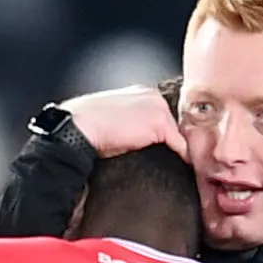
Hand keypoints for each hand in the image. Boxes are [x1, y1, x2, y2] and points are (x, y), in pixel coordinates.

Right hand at [63, 86, 187, 158]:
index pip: (162, 115)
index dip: (164, 135)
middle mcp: (153, 96)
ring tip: (181, 167)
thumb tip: (141, 141)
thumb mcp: (115, 120)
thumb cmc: (91, 129)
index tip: (166, 150)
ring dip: (179, 151)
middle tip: (177, 161)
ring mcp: (158, 108)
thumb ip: (133, 123)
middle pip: (174, 124)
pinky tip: (180, 169)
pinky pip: (180, 146)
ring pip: (179, 135)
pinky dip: (182, 159)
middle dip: (174, 142)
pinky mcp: (161, 123)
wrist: (80, 128)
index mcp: (141, 93)